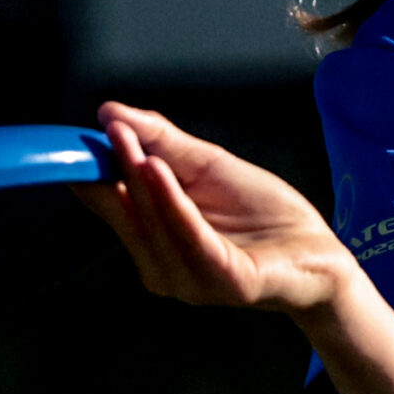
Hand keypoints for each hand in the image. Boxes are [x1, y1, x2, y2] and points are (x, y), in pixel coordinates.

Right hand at [74, 102, 355, 315]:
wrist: (318, 250)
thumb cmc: (263, 212)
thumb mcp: (207, 166)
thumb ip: (161, 142)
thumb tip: (108, 112)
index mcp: (152, 238)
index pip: (110, 202)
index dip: (91, 170)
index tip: (76, 139)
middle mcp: (162, 265)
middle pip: (129, 214)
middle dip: (117, 171)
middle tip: (109, 131)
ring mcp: (191, 279)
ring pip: (156, 228)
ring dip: (142, 186)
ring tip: (134, 147)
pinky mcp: (225, 282)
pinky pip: (192, 242)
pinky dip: (173, 208)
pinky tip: (158, 174)